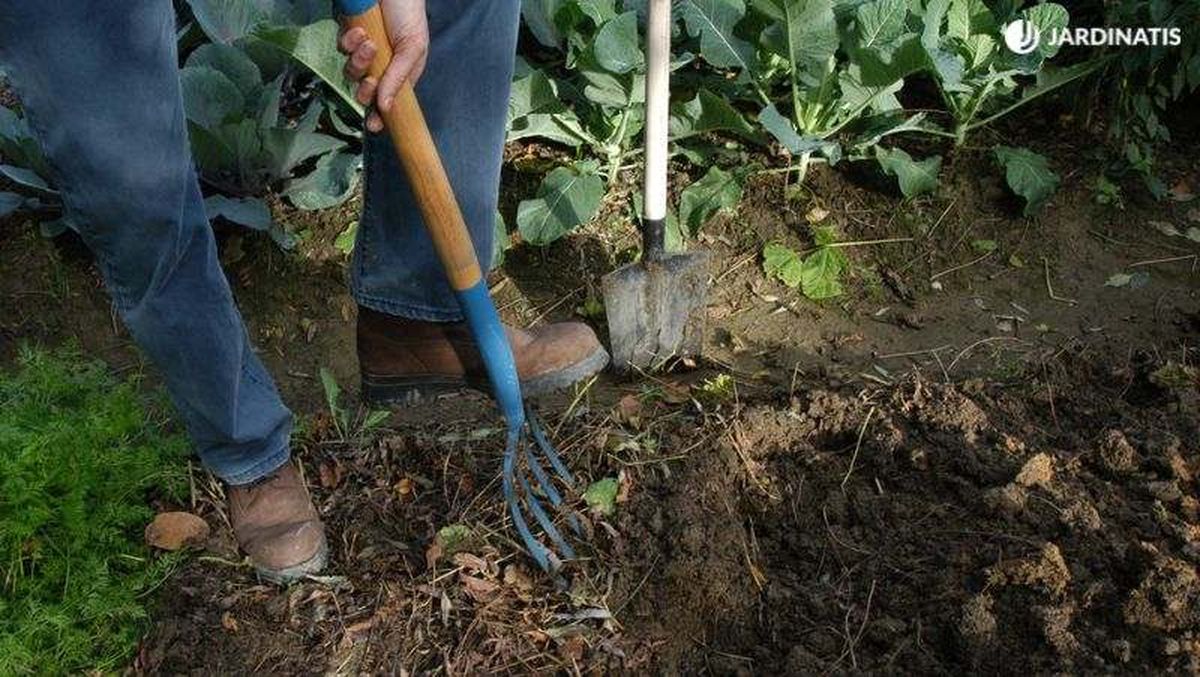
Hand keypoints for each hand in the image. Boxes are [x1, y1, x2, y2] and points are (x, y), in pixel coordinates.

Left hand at [337, 0, 428, 132]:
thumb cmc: (410, 15)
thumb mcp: (412, 48)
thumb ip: (398, 78)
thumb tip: (385, 108)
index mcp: (399, 74)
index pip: (387, 102)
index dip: (379, 117)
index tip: (374, 127)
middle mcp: (379, 66)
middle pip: (364, 92)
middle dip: (365, 90)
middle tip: (372, 80)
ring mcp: (362, 51)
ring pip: (351, 72)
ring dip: (358, 62)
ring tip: (369, 44)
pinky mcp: (348, 35)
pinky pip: (342, 49)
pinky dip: (349, 43)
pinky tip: (359, 32)